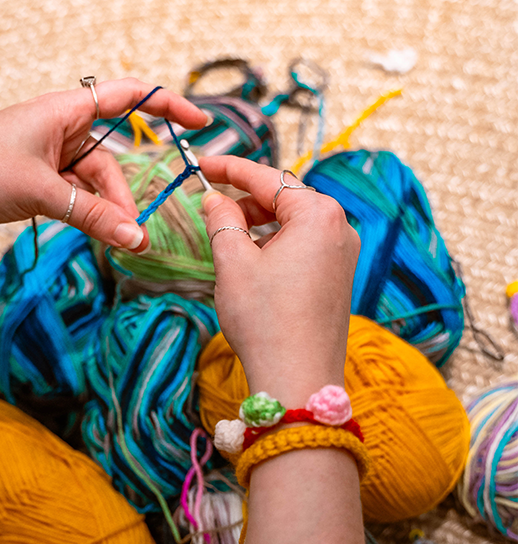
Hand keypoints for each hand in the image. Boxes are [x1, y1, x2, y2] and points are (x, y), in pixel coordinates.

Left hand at [0, 79, 206, 249]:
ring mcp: (48, 154)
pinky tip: (93, 233)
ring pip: (93, 182)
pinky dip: (85, 212)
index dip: (167, 106)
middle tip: (132, 234)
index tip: (201, 124)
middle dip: (123, 194)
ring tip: (113, 240)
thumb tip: (139, 240)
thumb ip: (92, 215)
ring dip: (104, 210)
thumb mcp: (41, 192)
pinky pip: (74, 193)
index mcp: (64, 111)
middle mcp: (60, 128)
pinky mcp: (37, 178)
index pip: (127, 97)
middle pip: (112, 157)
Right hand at [199, 157, 360, 407]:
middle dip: (245, 198)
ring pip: (293, 221)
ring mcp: (344, 253)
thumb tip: (214, 199)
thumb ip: (221, 221)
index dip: (228, 168)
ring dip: (258, 222)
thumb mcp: (233, 262)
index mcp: (317, 213)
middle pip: (284, 196)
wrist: (298, 379)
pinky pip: (304, 244)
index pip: (266, 177)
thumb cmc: (265, 319)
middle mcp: (339, 226)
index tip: (200, 164)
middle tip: (209, 207)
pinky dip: (275, 242)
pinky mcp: (339, 276)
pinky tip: (251, 259)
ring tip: (226, 237)